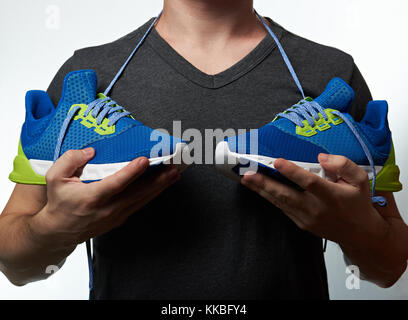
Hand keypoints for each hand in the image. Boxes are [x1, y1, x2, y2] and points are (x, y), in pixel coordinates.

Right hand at [30, 148, 179, 248]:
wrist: (59, 231)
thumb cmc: (59, 202)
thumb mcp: (55, 178)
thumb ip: (71, 160)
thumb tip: (91, 151)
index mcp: (92, 197)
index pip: (115, 184)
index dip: (131, 172)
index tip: (144, 160)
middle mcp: (107, 208)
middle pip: (138, 193)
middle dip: (158, 180)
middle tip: (174, 168)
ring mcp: (116, 215)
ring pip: (143, 199)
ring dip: (160, 187)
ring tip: (175, 174)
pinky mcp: (120, 218)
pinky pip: (140, 204)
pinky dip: (153, 194)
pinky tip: (162, 185)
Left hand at [241, 154, 388, 247]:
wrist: (359, 234)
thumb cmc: (358, 203)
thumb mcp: (360, 180)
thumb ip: (343, 165)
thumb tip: (322, 158)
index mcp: (331, 195)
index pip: (309, 182)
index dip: (292, 172)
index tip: (277, 161)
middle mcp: (316, 208)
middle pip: (287, 194)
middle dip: (265, 184)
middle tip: (248, 174)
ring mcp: (306, 218)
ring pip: (280, 202)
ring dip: (262, 191)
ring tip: (246, 180)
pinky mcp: (301, 223)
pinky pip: (283, 208)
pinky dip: (270, 198)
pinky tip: (259, 189)